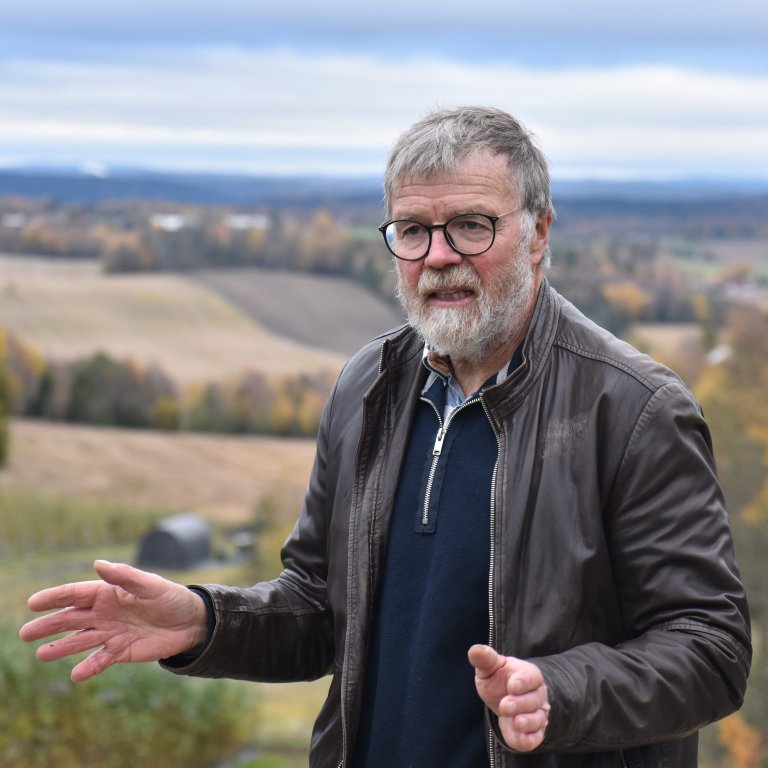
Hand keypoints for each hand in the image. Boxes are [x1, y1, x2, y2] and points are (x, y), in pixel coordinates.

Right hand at [19, 560, 208, 681]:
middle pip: (70, 619)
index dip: (54, 598)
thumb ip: (124, 576)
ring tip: (42, 656)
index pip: (75, 594)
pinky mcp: (120, 652)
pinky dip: (88, 668)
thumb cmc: (170, 597)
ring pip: (79, 641)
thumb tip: (97, 564)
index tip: (32, 603)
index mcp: (108, 592)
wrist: (190, 622)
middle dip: (48, 625)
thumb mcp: (150, 584)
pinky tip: (76, 675)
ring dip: (61, 648)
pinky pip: (100, 661)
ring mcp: (110, 633)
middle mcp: (104, 613)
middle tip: (25, 633)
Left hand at [468, 644, 549, 751]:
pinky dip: (528, 740)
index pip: (531, 677)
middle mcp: (537, 694)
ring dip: (527, 722)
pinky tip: (519, 738)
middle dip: (520, 704)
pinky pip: (535, 738)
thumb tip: (475, 650)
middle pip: (534, 700)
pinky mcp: (533, 732)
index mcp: (528, 674)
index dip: (523, 682)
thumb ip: (485, 659)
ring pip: (538, 720)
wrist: (503, 696)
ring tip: (515, 722)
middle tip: (505, 706)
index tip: (512, 686)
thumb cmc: (498, 678)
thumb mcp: (490, 667)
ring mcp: (537, 714)